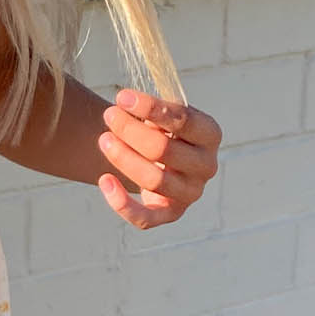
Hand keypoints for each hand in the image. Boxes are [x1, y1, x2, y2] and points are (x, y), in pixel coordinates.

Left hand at [96, 89, 220, 229]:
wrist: (167, 163)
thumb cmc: (166, 132)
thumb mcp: (166, 116)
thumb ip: (155, 111)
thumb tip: (126, 103)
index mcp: (210, 135)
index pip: (183, 120)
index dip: (150, 108)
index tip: (122, 98)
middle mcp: (206, 166)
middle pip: (164, 150)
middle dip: (131, 130)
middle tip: (109, 115)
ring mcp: (190, 192)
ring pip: (153, 180)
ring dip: (123, 158)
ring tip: (104, 139)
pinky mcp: (171, 213)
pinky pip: (145, 218)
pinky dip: (122, 203)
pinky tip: (105, 180)